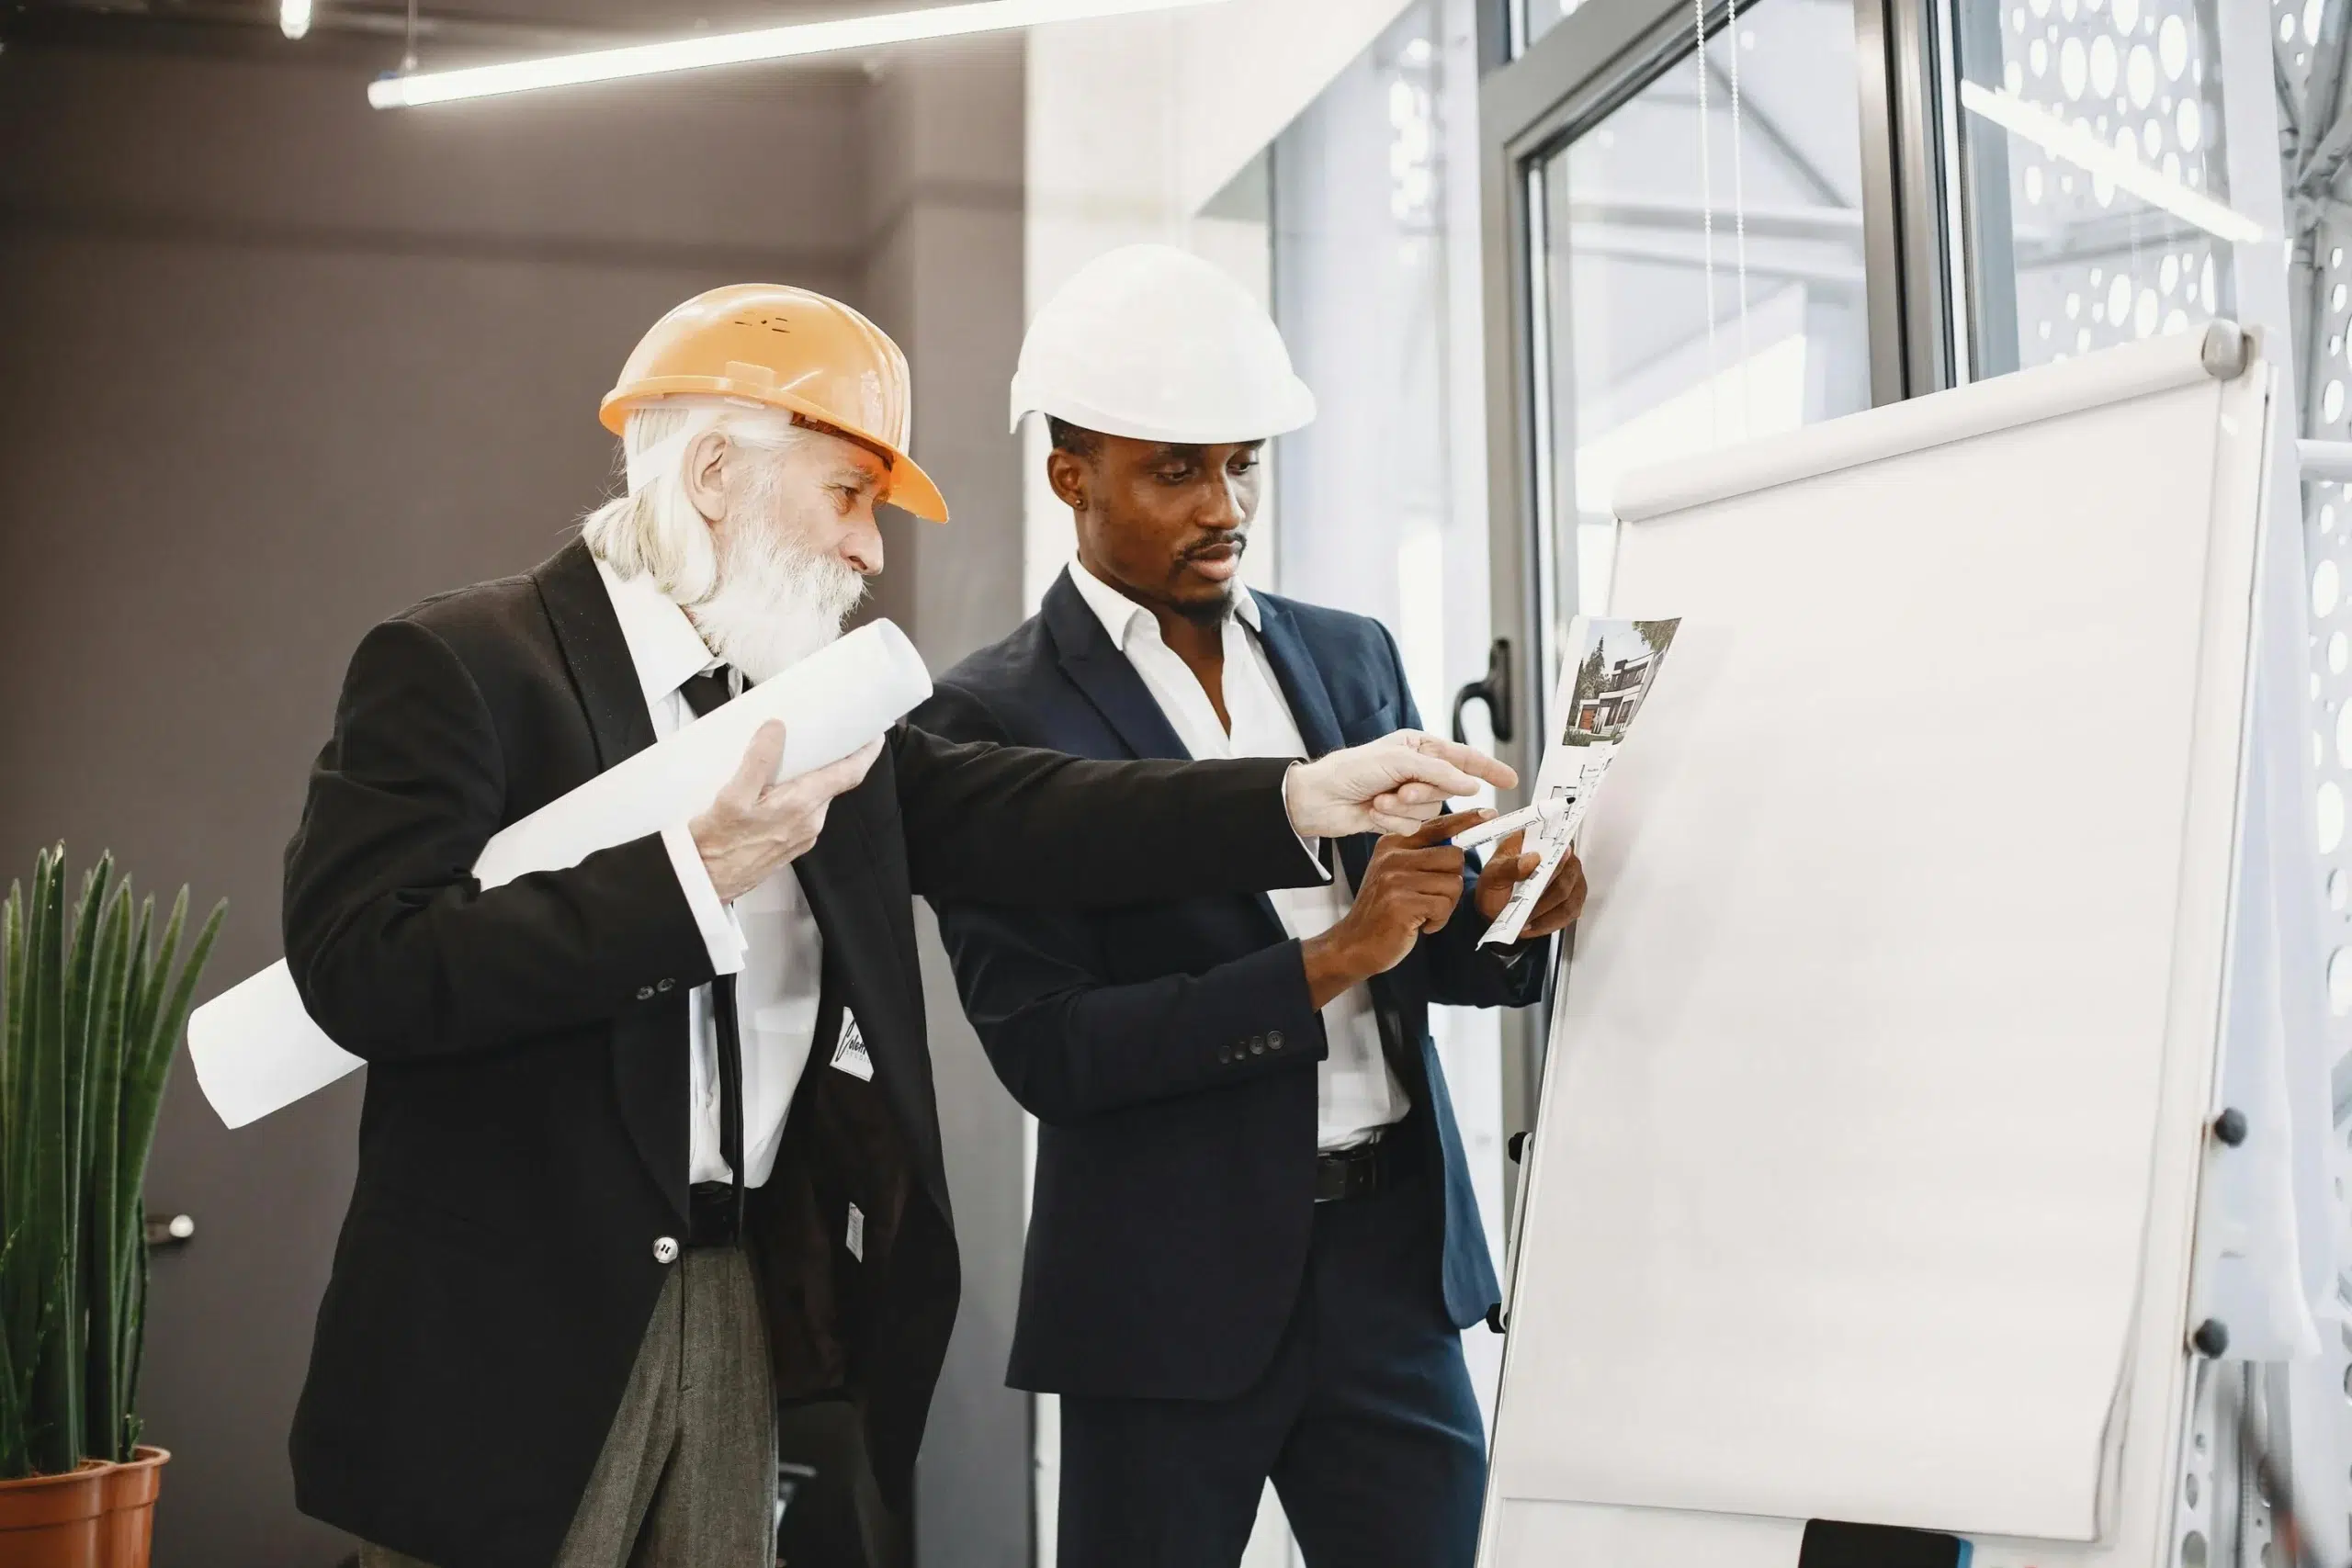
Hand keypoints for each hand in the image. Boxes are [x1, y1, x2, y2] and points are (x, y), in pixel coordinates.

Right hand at [691, 724, 883, 900]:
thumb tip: (777, 729)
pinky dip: (799, 794)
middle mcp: (810, 822)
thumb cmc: (718, 844)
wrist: (706, 883)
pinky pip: (805, 811)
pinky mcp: (792, 844)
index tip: (873, 735)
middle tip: (823, 734)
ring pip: (818, 797)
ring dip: (812, 777)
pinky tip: (777, 787)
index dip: (866, 752)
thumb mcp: (733, 796)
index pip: (849, 774)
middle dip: (833, 759)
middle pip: (833, 782)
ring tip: (794, 756)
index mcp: (802, 805)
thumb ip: (759, 760)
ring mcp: (803, 836)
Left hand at [1284, 731, 1517, 837]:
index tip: (1511, 780)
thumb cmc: (1352, 769)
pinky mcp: (1397, 819)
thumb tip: (1471, 784)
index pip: (1464, 757)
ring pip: (1430, 811)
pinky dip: (1393, 822)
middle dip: (1424, 793)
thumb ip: (1439, 773)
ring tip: (1380, 801)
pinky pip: (1413, 827)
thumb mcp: (1399, 762)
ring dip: (1404, 809)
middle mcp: (1417, 770)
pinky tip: (1373, 813)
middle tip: (1401, 790)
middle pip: (1448, 789)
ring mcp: (1407, 796)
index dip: (1489, 768)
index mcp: (1419, 747)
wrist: (1318, 798)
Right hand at [1299, 810, 1490, 1006]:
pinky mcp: (1402, 903)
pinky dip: (1438, 921)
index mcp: (1393, 843)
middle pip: (1454, 856)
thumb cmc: (1382, 910)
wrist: (1354, 944)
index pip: (1437, 824)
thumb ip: (1421, 855)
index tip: (1489, 813)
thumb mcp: (1395, 872)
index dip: (1466, 819)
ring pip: (1452, 883)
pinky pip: (1444, 906)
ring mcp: (1396, 878)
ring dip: (1445, 905)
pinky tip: (1419, 925)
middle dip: (1451, 882)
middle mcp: (1393, 855)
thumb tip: (1460, 842)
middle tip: (1432, 899)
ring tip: (1423, 913)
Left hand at [1472, 832, 1586, 939]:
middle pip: (1567, 873)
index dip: (1554, 859)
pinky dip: (1551, 922)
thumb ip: (1508, 866)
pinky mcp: (1574, 898)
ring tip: (1526, 920)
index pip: (1558, 843)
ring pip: (1570, 896)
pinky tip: (1533, 925)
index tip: (1540, 878)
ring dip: (1547, 911)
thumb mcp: (1491, 875)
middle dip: (1546, 894)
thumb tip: (1532, 859)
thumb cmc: (1495, 885)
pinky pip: (1570, 912)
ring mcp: (1572, 877)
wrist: (1495, 907)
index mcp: (1540, 839)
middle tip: (1526, 906)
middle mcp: (1562, 854)